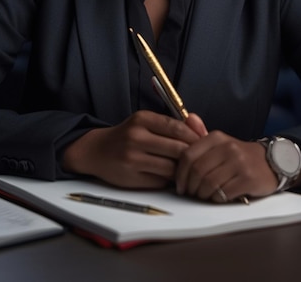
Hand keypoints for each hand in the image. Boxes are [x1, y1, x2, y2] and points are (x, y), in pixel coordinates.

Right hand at [62, 110, 200, 188]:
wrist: (97, 151)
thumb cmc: (128, 135)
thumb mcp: (146, 122)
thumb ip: (173, 123)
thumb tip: (200, 126)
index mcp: (142, 119)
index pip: (177, 128)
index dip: (194, 137)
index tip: (203, 142)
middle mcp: (136, 137)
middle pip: (177, 149)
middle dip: (192, 155)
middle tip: (201, 158)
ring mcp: (133, 158)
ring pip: (172, 168)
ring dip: (183, 170)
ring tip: (187, 168)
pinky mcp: (132, 178)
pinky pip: (161, 181)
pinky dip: (170, 180)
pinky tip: (171, 176)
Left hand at [175, 131, 278, 201]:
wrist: (271, 162)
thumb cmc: (239, 156)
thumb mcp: (220, 142)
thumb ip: (201, 133)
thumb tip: (188, 118)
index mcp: (216, 138)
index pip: (188, 155)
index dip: (180, 174)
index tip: (180, 185)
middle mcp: (227, 148)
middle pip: (197, 171)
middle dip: (190, 186)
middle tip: (191, 193)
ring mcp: (239, 163)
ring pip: (209, 184)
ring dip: (202, 194)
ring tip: (204, 196)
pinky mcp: (248, 179)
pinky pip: (224, 193)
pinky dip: (217, 199)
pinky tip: (218, 197)